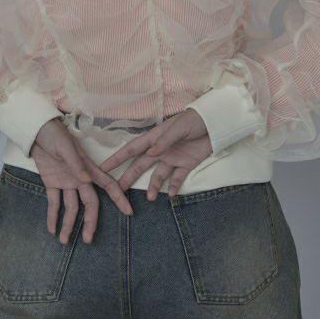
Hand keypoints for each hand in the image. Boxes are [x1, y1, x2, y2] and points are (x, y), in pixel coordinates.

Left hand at [31, 117, 133, 245]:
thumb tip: (85, 180)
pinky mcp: (52, 183)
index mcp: (88, 169)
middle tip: (89, 240)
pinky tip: (52, 229)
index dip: (118, 198)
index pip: (107, 185)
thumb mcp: (65, 147)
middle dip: (90, 222)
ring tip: (64, 241)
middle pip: (89, 204)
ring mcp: (66, 182)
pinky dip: (52, 216)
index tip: (128, 212)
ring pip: (70, 208)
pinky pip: (53, 203)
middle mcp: (80, 179)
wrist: (37, 130)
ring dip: (68, 224)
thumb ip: (75, 164)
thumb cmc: (56, 135)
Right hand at [98, 109, 212, 199]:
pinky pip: (177, 179)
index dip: (118, 158)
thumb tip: (150, 153)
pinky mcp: (186, 165)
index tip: (104, 167)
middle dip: (128, 177)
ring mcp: (172, 158)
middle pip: (140, 166)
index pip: (132, 149)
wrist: (216, 123)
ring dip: (153, 187)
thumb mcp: (178, 128)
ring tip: (150, 198)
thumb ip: (164, 141)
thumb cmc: (194, 120)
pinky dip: (174, 187)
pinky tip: (171, 196)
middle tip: (118, 190)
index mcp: (154, 139)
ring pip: (158, 176)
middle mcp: (160, 150)